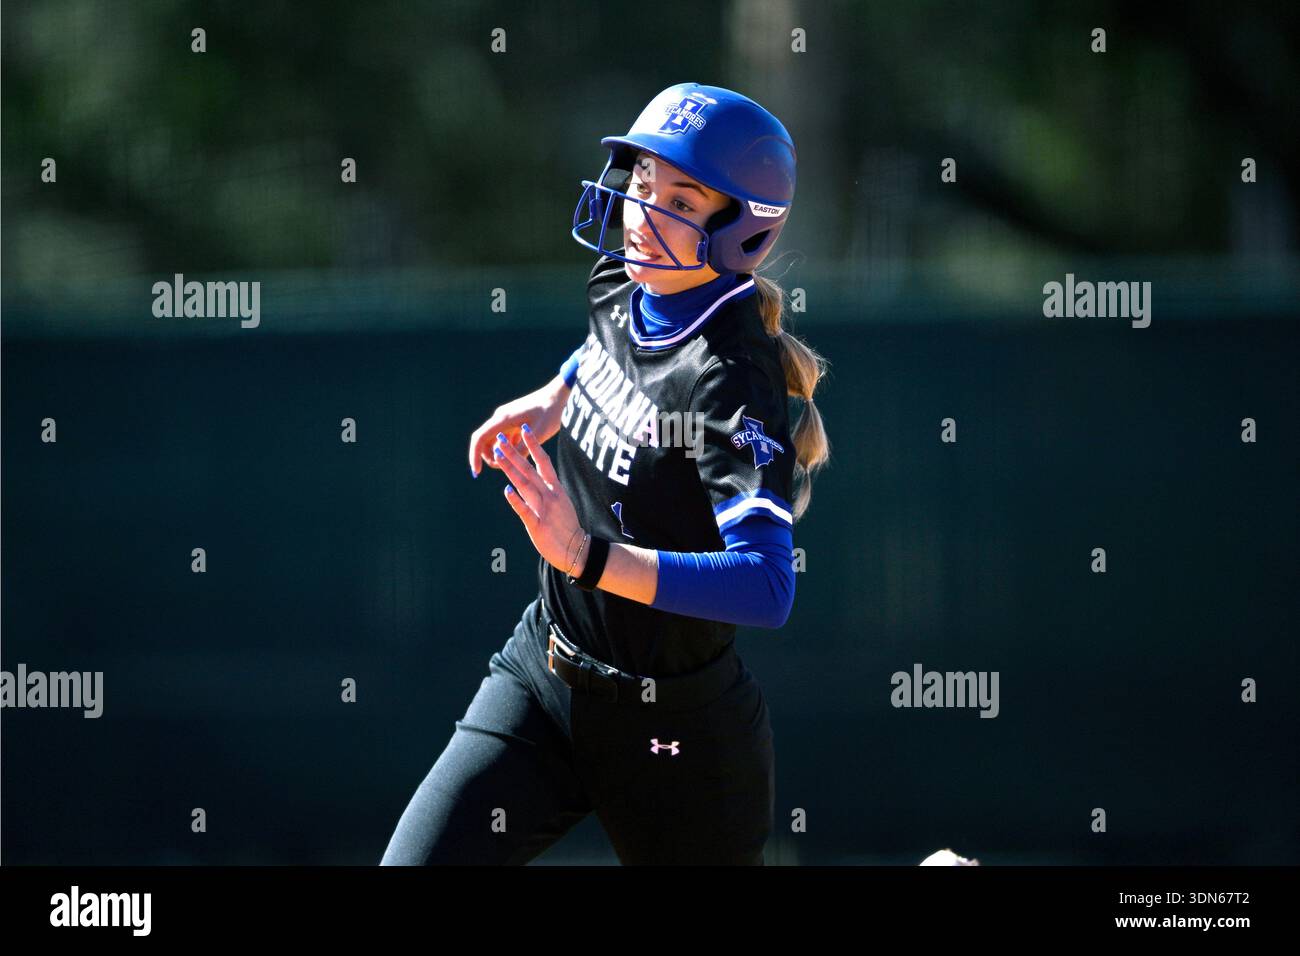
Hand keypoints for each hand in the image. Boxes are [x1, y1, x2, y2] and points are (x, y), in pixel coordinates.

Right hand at [468, 378, 568, 477]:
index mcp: (503, 418)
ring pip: (493, 441)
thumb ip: (521, 448)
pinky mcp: (513, 421)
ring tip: (519, 461)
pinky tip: (523, 451)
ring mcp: (506, 418)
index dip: (474, 456)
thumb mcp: (539, 434)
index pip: (479, 438)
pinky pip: (504, 438)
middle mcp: (500, 417)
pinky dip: (508, 448)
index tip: (477, 473)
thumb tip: (501, 461)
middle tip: (507, 469)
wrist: (559, 396)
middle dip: (490, 457)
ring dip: (500, 453)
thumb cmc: (551, 413)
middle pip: (484, 441)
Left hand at [492, 423, 586, 574]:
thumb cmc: (566, 527)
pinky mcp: (538, 525)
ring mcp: (543, 509)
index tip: (525, 429)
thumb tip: (532, 478)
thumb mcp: (560, 502)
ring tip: (498, 456)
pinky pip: (524, 511)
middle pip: (529, 469)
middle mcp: (549, 495)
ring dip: (510, 469)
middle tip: (501, 439)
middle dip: (514, 453)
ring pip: (524, 485)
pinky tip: (506, 490)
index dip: (533, 444)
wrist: (577, 550)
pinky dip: (515, 500)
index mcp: (555, 488)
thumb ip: (546, 490)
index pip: (544, 461)